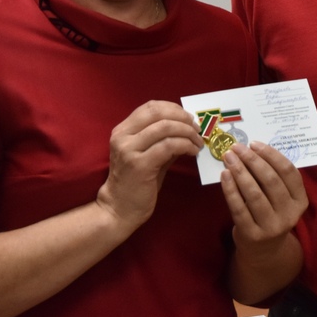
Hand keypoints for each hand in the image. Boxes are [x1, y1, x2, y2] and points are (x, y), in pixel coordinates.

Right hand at [96, 100, 204, 230]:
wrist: (119, 209)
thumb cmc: (135, 183)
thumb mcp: (147, 155)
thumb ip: (163, 139)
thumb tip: (187, 127)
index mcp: (122, 130)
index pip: (150, 107)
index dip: (173, 108)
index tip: (188, 118)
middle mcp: (123, 136)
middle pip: (158, 113)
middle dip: (182, 117)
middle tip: (197, 128)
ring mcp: (129, 149)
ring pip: (166, 127)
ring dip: (188, 132)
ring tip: (198, 142)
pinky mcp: (140, 164)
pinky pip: (169, 146)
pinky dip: (186, 145)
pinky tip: (192, 151)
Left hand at [220, 141, 307, 251]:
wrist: (263, 251)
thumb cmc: (271, 213)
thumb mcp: (280, 198)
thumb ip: (273, 177)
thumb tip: (251, 149)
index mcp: (300, 201)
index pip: (288, 171)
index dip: (271, 155)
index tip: (254, 143)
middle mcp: (289, 214)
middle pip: (271, 180)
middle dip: (252, 160)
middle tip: (237, 148)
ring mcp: (271, 227)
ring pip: (254, 193)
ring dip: (240, 172)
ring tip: (228, 158)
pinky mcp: (252, 235)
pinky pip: (239, 208)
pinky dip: (230, 189)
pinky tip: (224, 175)